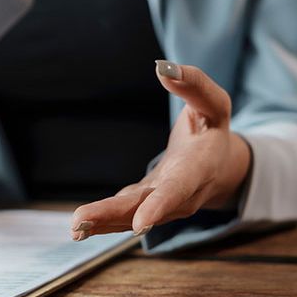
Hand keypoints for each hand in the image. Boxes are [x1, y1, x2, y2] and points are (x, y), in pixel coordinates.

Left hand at [71, 60, 250, 238]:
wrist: (221, 165)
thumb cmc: (213, 127)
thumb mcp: (213, 101)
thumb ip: (192, 83)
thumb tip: (164, 68)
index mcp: (200, 167)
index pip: (179, 187)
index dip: (160, 204)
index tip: (140, 223)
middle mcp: (181, 194)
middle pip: (146, 207)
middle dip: (114, 216)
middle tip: (80, 222)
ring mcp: (162, 205)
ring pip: (131, 215)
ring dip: (102, 222)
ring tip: (75, 228)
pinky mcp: (145, 204)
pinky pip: (123, 215)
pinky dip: (103, 222)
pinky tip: (80, 228)